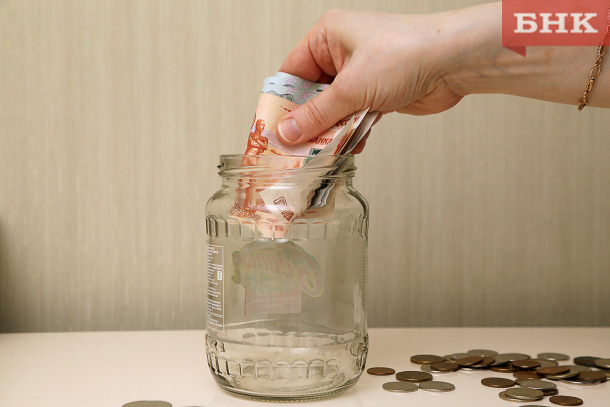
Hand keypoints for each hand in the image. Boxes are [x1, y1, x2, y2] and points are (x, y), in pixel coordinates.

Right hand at [277, 9, 463, 147]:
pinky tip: (349, 147)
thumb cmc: (406, 53)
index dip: (282, 103)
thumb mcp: (351, 88)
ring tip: (322, 153)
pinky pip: (353, 116)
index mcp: (328, 36)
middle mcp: (342, 53)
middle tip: (296, 149)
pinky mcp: (377, 93)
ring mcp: (361, 74)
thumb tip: (287, 133)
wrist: (453, 62)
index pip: (292, 73)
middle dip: (307, 123)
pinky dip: (351, 132)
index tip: (273, 130)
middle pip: (312, 94)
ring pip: (333, 109)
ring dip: (330, 132)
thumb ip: (317, 114)